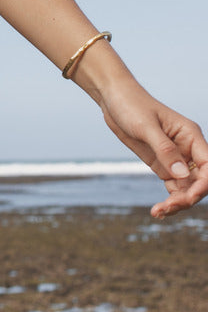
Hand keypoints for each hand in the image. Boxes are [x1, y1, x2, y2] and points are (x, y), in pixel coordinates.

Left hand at [98, 81, 207, 216]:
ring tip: (158, 212)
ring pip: (187, 187)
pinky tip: (158, 210)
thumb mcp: (145, 127)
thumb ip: (165, 150)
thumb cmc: (131, 105)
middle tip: (165, 208)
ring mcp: (175, 158)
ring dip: (177, 203)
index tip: (187, 198)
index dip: (203, 185)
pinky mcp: (162, 164)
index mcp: (191, 136)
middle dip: (188, 198)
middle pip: (199, 181)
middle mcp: (187, 149)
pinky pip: (173, 187)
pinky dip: (169, 199)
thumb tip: (183, 175)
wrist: (113, 99)